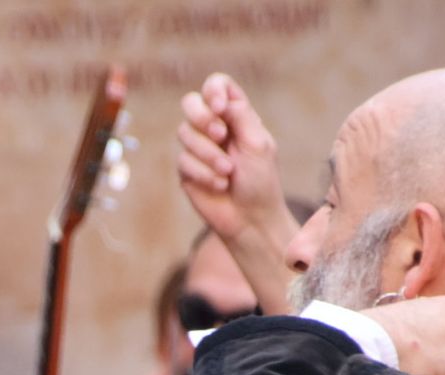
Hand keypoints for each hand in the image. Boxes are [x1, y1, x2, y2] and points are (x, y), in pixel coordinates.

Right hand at [178, 74, 289, 242]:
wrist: (250, 218)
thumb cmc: (261, 182)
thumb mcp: (258, 144)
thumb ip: (241, 116)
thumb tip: (221, 101)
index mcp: (236, 116)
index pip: (217, 86)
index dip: (213, 90)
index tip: (220, 108)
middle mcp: (215, 128)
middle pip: (191, 102)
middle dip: (202, 117)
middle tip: (220, 135)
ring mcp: (198, 148)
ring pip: (185, 133)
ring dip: (208, 154)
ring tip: (228, 172)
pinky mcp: (187, 169)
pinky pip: (183, 160)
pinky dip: (204, 173)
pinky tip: (220, 185)